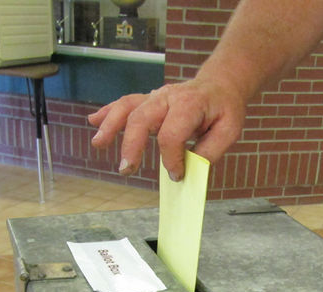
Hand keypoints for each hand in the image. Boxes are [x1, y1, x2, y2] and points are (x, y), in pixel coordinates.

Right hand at [88, 78, 246, 180]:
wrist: (221, 85)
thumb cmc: (224, 109)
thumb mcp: (229, 131)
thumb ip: (210, 151)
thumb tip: (188, 170)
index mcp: (190, 104)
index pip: (171, 134)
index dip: (171, 159)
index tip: (177, 175)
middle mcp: (168, 97)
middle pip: (142, 118)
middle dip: (131, 145)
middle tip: (126, 169)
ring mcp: (156, 97)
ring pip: (128, 107)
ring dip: (110, 125)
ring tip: (98, 144)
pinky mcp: (149, 101)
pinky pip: (125, 104)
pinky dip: (108, 113)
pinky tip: (93, 121)